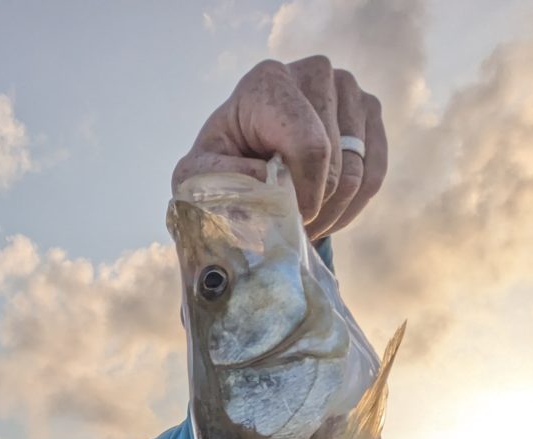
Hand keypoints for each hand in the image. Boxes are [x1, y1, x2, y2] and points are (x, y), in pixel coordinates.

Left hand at [171, 55, 386, 238]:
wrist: (244, 152)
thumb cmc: (222, 164)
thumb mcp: (201, 174)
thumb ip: (222, 177)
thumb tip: (265, 178)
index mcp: (269, 81)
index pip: (310, 146)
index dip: (305, 194)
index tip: (289, 219)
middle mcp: (315, 72)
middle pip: (335, 163)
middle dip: (314, 208)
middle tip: (292, 228)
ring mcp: (348, 89)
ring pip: (357, 174)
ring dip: (332, 214)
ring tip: (305, 224)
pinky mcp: (369, 111)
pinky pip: (375, 174)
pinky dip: (352, 207)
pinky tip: (328, 217)